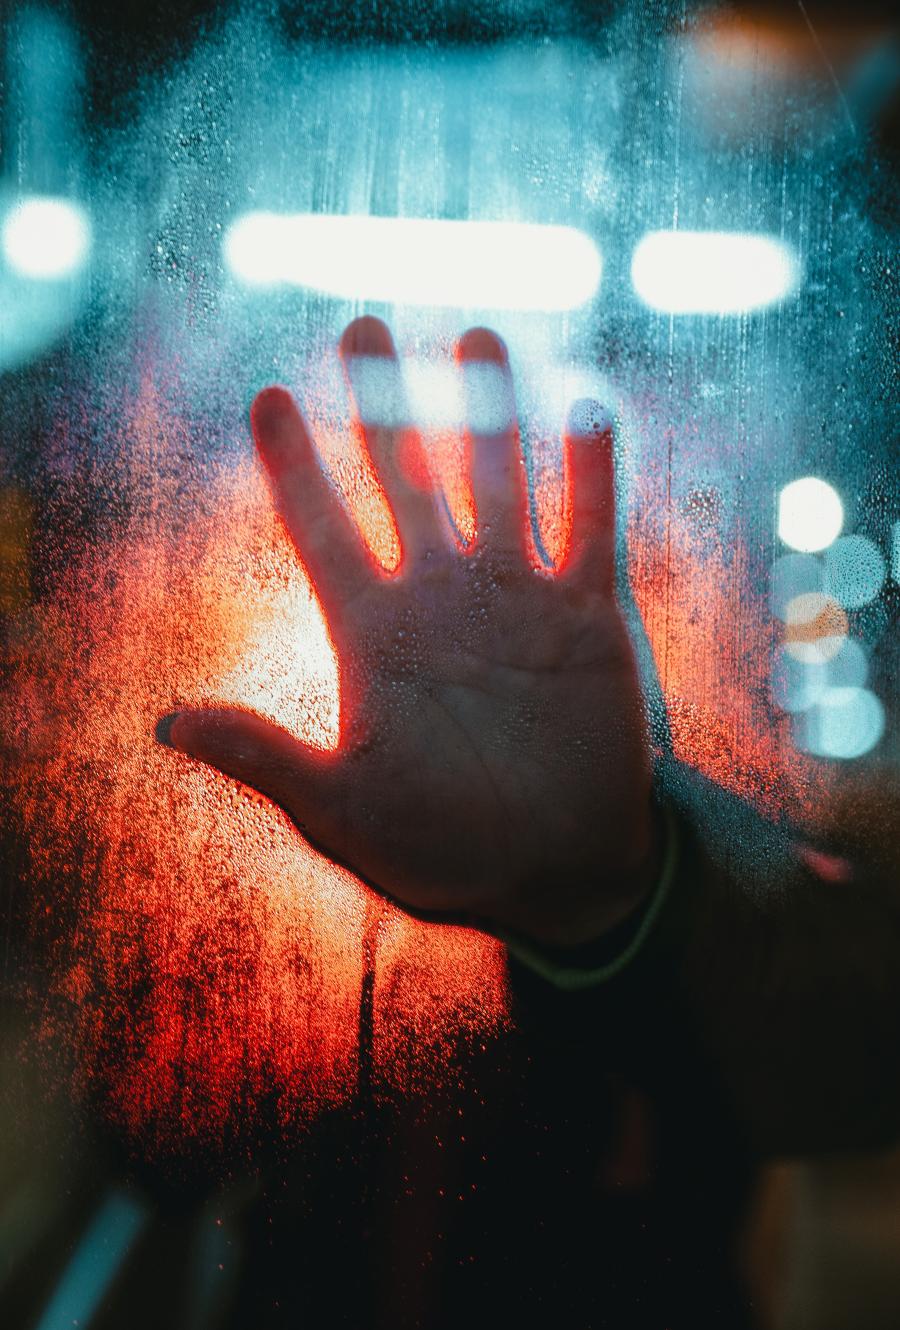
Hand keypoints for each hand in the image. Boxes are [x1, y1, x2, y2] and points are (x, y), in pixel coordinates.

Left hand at [165, 318, 657, 946]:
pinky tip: (587, 410)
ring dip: (490, 410)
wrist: (555, 872)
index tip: (268, 396)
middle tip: (362, 326)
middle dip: (384, 402)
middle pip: (405, 476)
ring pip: (499, 479)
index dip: (294, 463)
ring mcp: (516, 599)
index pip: (322, 529)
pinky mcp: (588, 616)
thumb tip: (168, 722)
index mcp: (375, 635)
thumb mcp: (340, 810)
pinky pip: (590, 527)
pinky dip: (591, 474)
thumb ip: (265, 759)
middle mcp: (441, 599)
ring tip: (478, 337)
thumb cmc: (443, 850)